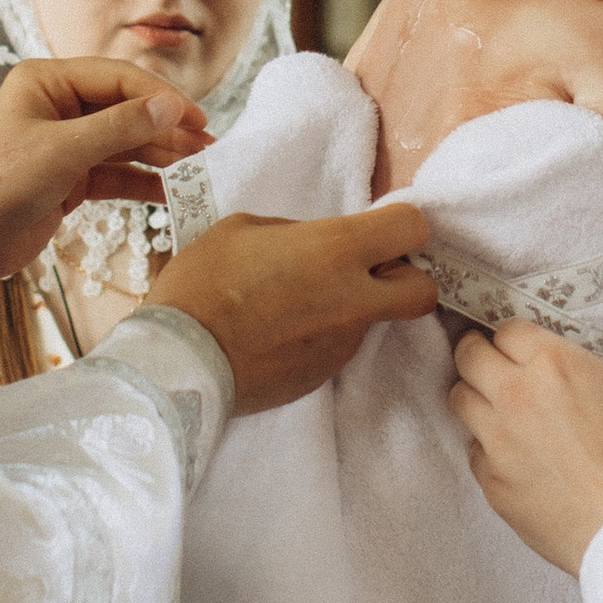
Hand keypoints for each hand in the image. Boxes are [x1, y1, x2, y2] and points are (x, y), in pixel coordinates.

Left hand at [0, 58, 208, 284]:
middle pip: (126, 109)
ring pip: (125, 143)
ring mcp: (65, 144)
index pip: (118, 79)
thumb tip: (171, 108)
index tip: (198, 120)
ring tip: (200, 167)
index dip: (161, 98)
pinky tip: (172, 191)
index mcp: (47, 82)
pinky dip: (143, 183)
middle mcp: (59, 107)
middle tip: (208, 147)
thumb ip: (118, 128)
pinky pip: (115, 175)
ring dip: (161, 155)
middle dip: (167, 128)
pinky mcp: (69, 180)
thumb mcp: (60, 152)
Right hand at [146, 200, 437, 412]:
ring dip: (354, 307)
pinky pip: (340, 347)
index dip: (402, 225)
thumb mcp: (244, 228)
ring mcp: (343, 344)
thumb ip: (298, 231)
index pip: (413, 228)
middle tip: (367, 271)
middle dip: (407, 278)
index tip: (380, 229)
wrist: (178, 361)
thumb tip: (318, 243)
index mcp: (336, 250)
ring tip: (297, 303)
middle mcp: (354, 300)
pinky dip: (323, 336)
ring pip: (376, 320)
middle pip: (424, 292)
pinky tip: (282, 332)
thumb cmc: (202, 283)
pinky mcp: (324, 376)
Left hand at [445, 322, 602, 573]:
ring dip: (477, 398)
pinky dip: (489, 449)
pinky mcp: (491, 481)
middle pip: (468, 355)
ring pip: (459, 399)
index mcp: (555, 363)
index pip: (508, 329)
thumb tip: (601, 372)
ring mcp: (497, 440)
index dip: (517, 338)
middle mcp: (516, 395)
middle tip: (495, 367)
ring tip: (501, 410)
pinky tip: (516, 457)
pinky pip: (474, 451)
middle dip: (480, 355)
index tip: (522, 349)